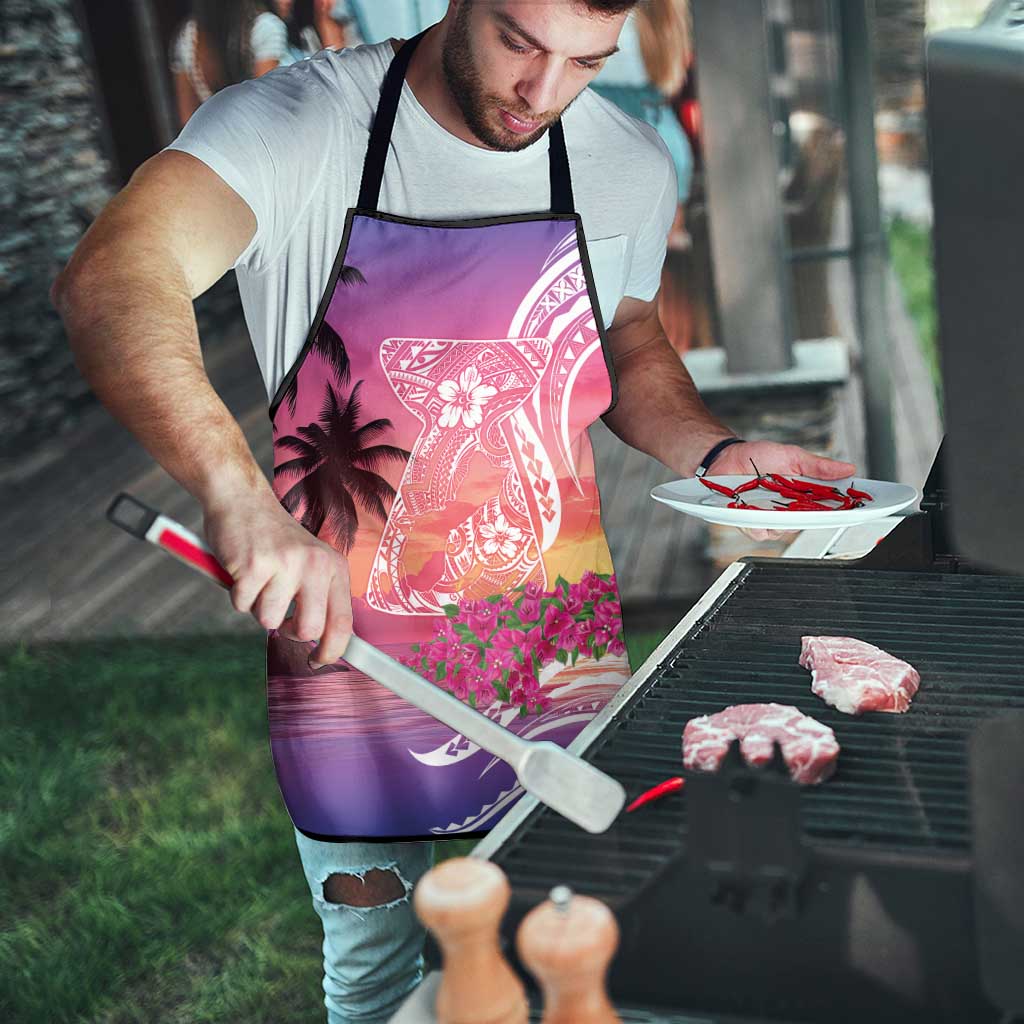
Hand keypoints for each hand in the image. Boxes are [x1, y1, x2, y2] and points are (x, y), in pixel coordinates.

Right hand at [202, 490, 352, 667]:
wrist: (242, 499)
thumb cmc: (274, 538)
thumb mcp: (310, 561)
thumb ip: (319, 596)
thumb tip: (324, 643)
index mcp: (334, 567)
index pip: (343, 622)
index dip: (332, 650)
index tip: (318, 661)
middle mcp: (315, 565)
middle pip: (309, 629)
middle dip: (289, 632)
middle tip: (280, 617)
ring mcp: (285, 564)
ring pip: (269, 620)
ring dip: (258, 607)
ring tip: (259, 580)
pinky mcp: (254, 565)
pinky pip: (242, 605)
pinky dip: (237, 595)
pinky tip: (242, 571)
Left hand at [709, 440, 856, 542]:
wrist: (726, 457)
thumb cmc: (758, 456)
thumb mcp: (792, 456)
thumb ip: (818, 466)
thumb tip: (848, 468)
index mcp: (803, 495)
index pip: (828, 507)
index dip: (844, 510)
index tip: (857, 508)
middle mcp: (789, 510)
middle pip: (808, 523)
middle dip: (813, 517)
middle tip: (813, 506)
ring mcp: (770, 518)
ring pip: (784, 531)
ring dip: (781, 519)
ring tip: (775, 503)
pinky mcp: (750, 523)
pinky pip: (759, 532)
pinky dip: (758, 523)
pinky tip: (755, 512)